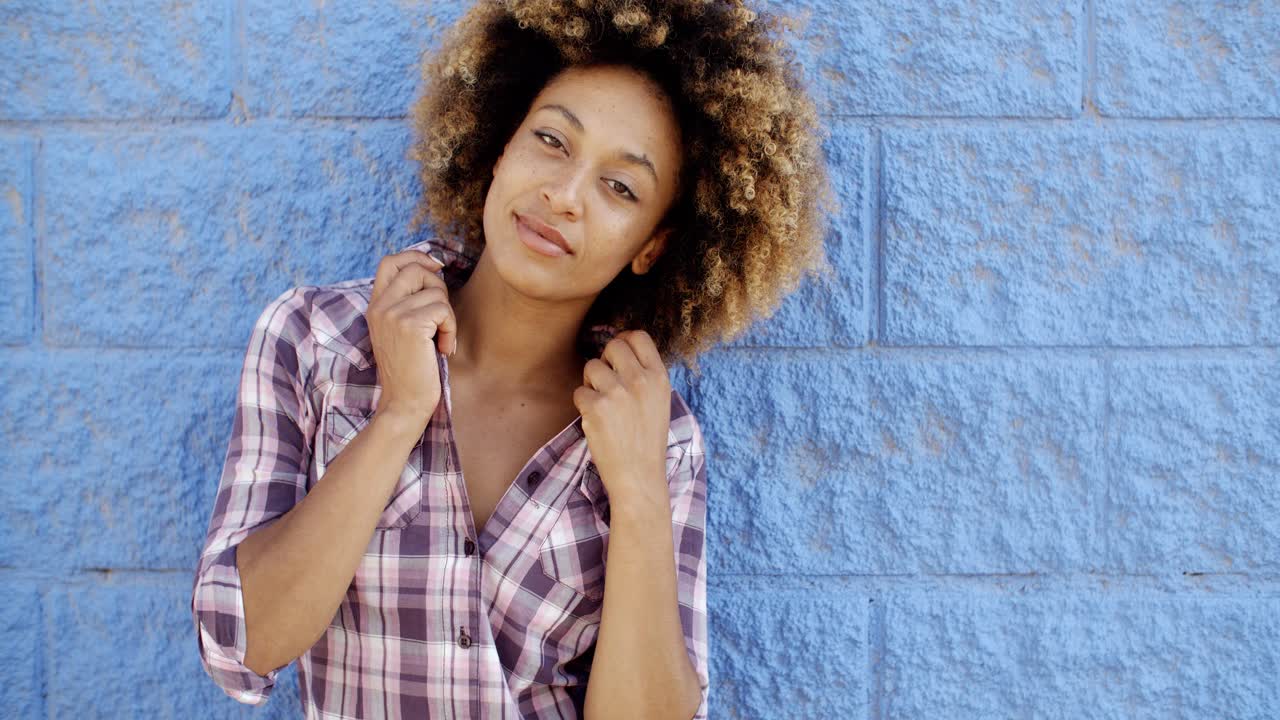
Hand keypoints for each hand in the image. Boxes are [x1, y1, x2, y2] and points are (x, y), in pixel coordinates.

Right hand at [366, 248, 455, 427]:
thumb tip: (434, 268)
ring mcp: (392, 314)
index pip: (390, 261)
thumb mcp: (402, 330)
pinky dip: (451, 329)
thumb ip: (408, 301)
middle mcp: (380, 306)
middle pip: (416, 269)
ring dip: (447, 316)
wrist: (404, 403)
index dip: (416, 257)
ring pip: (436, 291)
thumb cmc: (411, 370)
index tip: (435, 270)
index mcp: (375, 305)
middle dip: (438, 288)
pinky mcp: (410, 325)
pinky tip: (442, 349)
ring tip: (439, 340)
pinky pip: (444, 310)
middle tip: (440, 318)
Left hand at [572, 329, 671, 505]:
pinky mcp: (596, 408)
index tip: (617, 355)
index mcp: (659, 377)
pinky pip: (579, 391)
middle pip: (612, 345)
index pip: (638, 337)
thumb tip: (621, 346)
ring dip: (591, 382)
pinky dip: (583, 405)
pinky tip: (596, 421)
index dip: (624, 340)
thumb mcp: (659, 401)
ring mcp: (617, 393)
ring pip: (592, 366)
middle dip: (605, 360)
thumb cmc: (647, 440)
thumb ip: (644, 374)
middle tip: (606, 382)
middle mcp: (639, 380)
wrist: (639, 476)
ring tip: (602, 404)